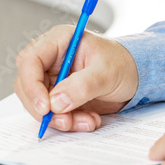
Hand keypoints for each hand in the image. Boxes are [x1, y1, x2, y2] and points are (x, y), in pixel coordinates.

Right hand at [14, 26, 138, 131]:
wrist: (136, 76)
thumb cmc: (123, 63)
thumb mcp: (107, 72)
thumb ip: (82, 85)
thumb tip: (56, 102)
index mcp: (59, 41)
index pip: (29, 61)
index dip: (31, 85)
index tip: (45, 107)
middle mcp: (51, 60)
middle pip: (28, 87)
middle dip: (46, 109)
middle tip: (66, 121)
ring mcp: (54, 80)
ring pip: (40, 105)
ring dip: (61, 119)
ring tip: (87, 121)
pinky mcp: (60, 97)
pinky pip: (54, 114)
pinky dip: (69, 122)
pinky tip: (89, 120)